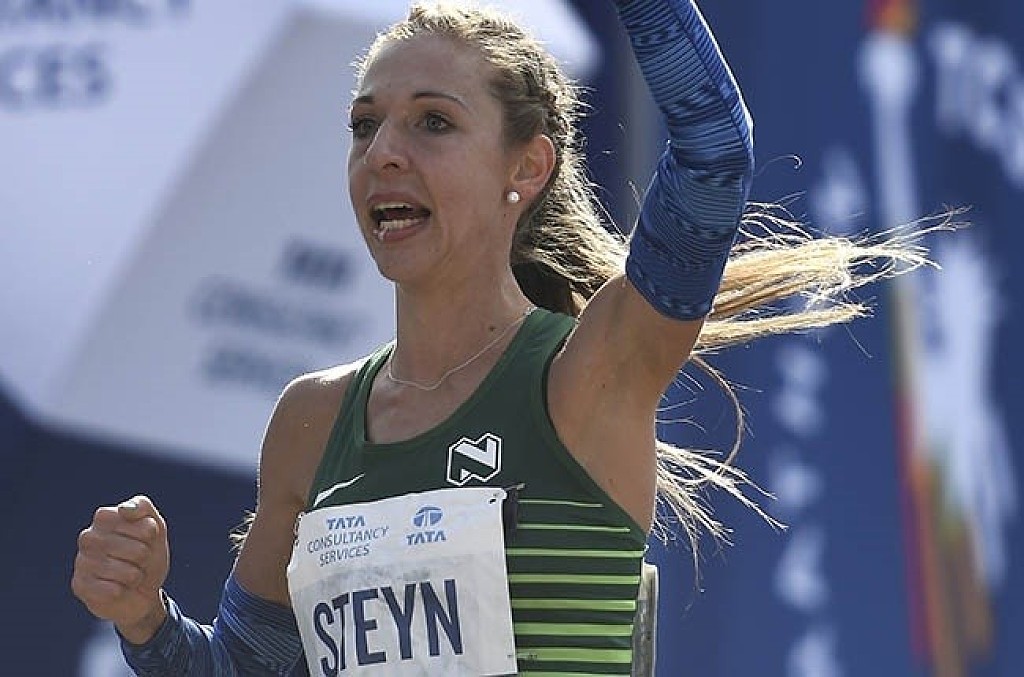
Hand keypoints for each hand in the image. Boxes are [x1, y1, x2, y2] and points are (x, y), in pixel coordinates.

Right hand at [72, 495, 170, 643]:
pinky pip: (112, 591)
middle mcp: (88, 537)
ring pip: (126, 573)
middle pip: (138, 550)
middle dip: (145, 558)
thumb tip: (123, 509)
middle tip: (138, 560)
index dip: (149, 533)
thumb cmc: (146, 555)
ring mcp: (81, 561)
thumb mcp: (155, 527)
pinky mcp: (79, 585)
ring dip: (135, 577)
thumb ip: (143, 508)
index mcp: (104, 517)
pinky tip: (117, 589)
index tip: (146, 538)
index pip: (139, 522)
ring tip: (129, 575)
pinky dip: (123, 591)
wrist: (140, 592)